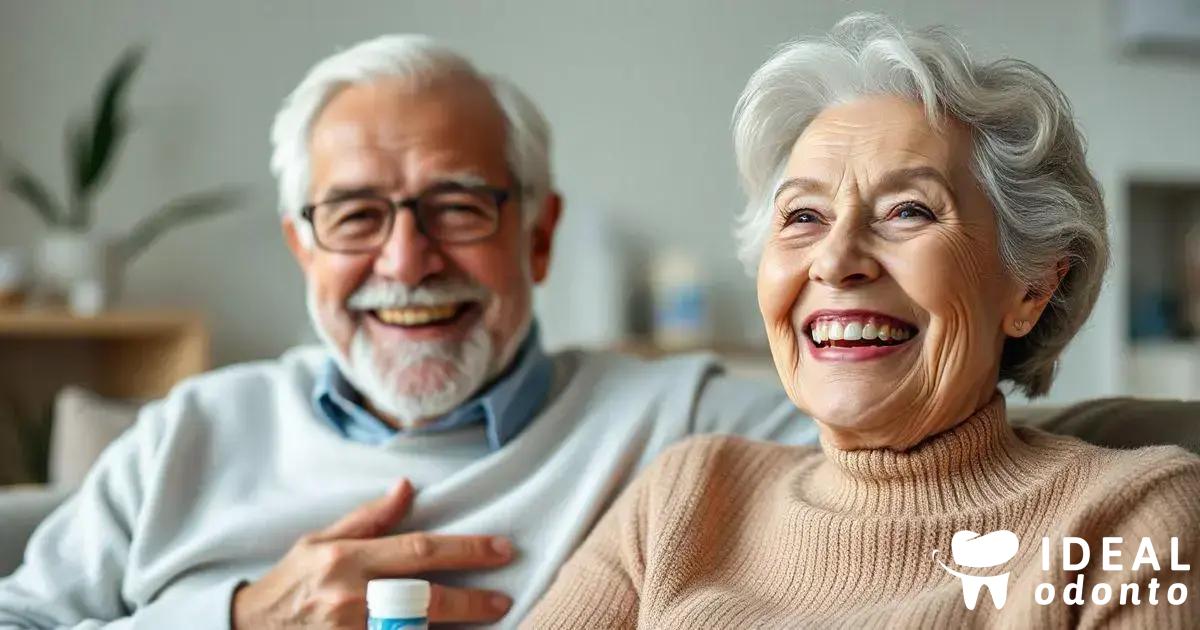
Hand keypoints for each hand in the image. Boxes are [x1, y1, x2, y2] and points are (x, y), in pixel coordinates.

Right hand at [231, 480, 515, 627]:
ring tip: (487, 623)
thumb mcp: (320, 541)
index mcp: (346, 560)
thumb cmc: (290, 582)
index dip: (466, 550)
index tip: (502, 549)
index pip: (419, 551)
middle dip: (470, 600)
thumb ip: (368, 519)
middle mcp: (349, 597)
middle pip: (424, 598)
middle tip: (502, 598)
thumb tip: (407, 487)